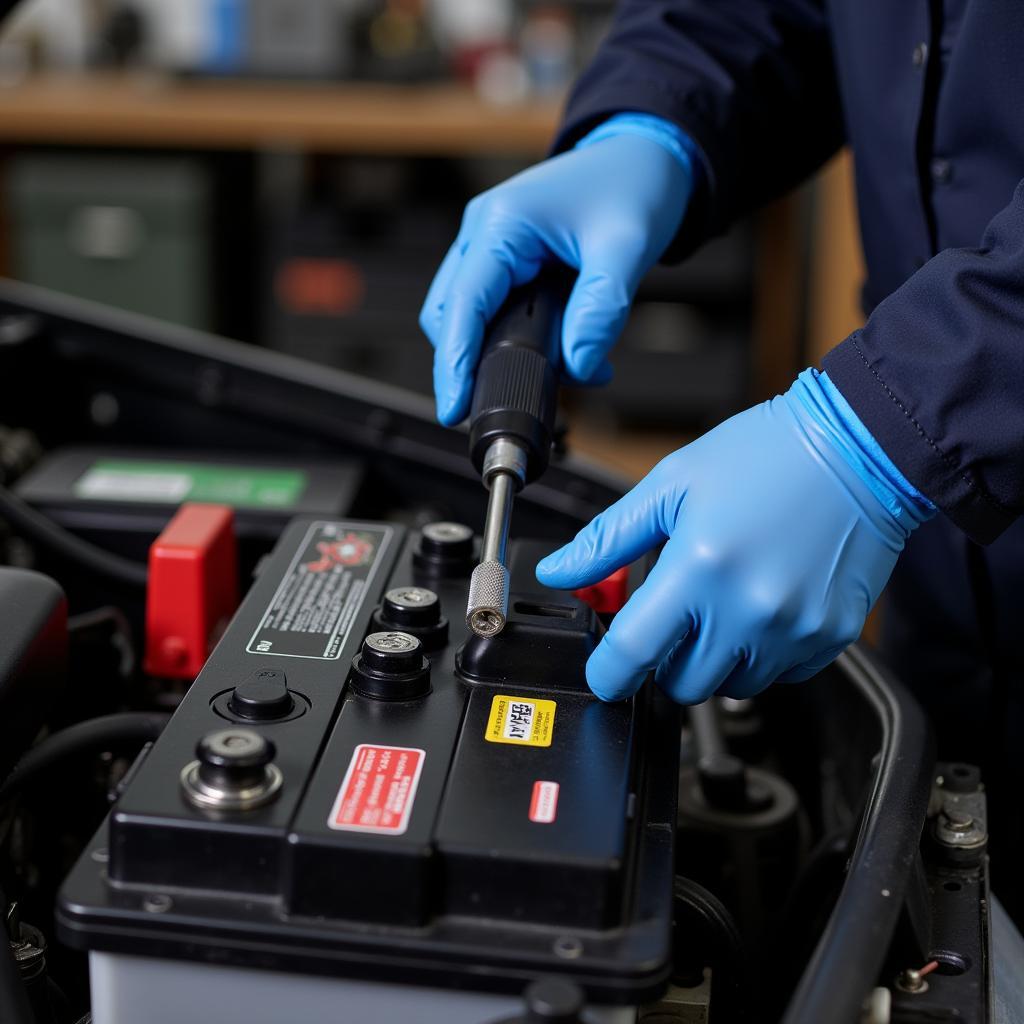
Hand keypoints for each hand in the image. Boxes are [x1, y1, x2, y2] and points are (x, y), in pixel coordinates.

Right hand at [420, 132, 692, 424]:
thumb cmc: (633, 182)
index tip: (453, 407)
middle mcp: (484, 233)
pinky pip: (495, 312)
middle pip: (451, 316)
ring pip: (468, 318)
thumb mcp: (626, 247)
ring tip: (549, 379)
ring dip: (497, 355)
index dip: (454, 362)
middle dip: (470, 364)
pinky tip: (562, 359)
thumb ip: (600, 310)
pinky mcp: (507, 261)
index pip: (462, 305)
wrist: (646, 154)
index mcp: (501, 223)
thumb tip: (577, 367)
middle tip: (505, 403)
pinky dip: (519, 343)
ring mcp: (491, 247)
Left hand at [536, 371, 922, 702]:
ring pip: (731, 686)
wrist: (858, 448)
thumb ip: (608, 539)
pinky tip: (762, 606)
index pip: (634, 654)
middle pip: (681, 684)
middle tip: (674, 617)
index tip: (605, 673)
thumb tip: (559, 573)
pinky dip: (760, 654)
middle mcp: (748, 609)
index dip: (608, 674)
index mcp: (699, 568)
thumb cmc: (765, 455)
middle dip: (663, 661)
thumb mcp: (671, 484)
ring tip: (723, 604)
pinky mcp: (830, 637)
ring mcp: (794, 629)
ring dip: (714, 660)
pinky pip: (779, 675)